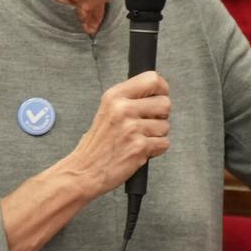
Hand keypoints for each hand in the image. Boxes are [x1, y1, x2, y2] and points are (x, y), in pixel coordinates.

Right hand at [61, 71, 170, 198]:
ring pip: (165, 126)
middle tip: (146, 124)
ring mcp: (132, 128)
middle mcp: (123, 109)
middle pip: (164, 103)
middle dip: (160, 116)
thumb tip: (158, 92)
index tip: (160, 96)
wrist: (84, 170)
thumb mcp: (108, 110)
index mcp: (115, 96)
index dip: (162, 89)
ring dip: (156, 135)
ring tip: (136, 140)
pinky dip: (155, 149)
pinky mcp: (139, 147)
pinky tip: (138, 150)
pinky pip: (163, 143)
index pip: (152, 79)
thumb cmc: (97, 144)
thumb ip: (130, 99)